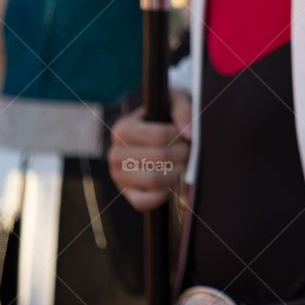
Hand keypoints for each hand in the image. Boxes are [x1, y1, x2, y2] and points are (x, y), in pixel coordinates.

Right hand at [108, 92, 191, 210]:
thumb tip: (190, 134)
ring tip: (183, 163)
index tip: (186, 135)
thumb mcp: (174, 101)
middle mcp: (115, 153)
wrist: (156, 134)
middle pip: (160, 158)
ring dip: (177, 173)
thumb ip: (183, 110)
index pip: (159, 136)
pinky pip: (144, 202)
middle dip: (182, 154)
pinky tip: (172, 183)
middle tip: (188, 150)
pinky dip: (162, 195)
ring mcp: (118, 175)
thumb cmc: (166, 115)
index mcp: (122, 129)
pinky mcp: (127, 193)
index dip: (180, 136)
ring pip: (154, 180)